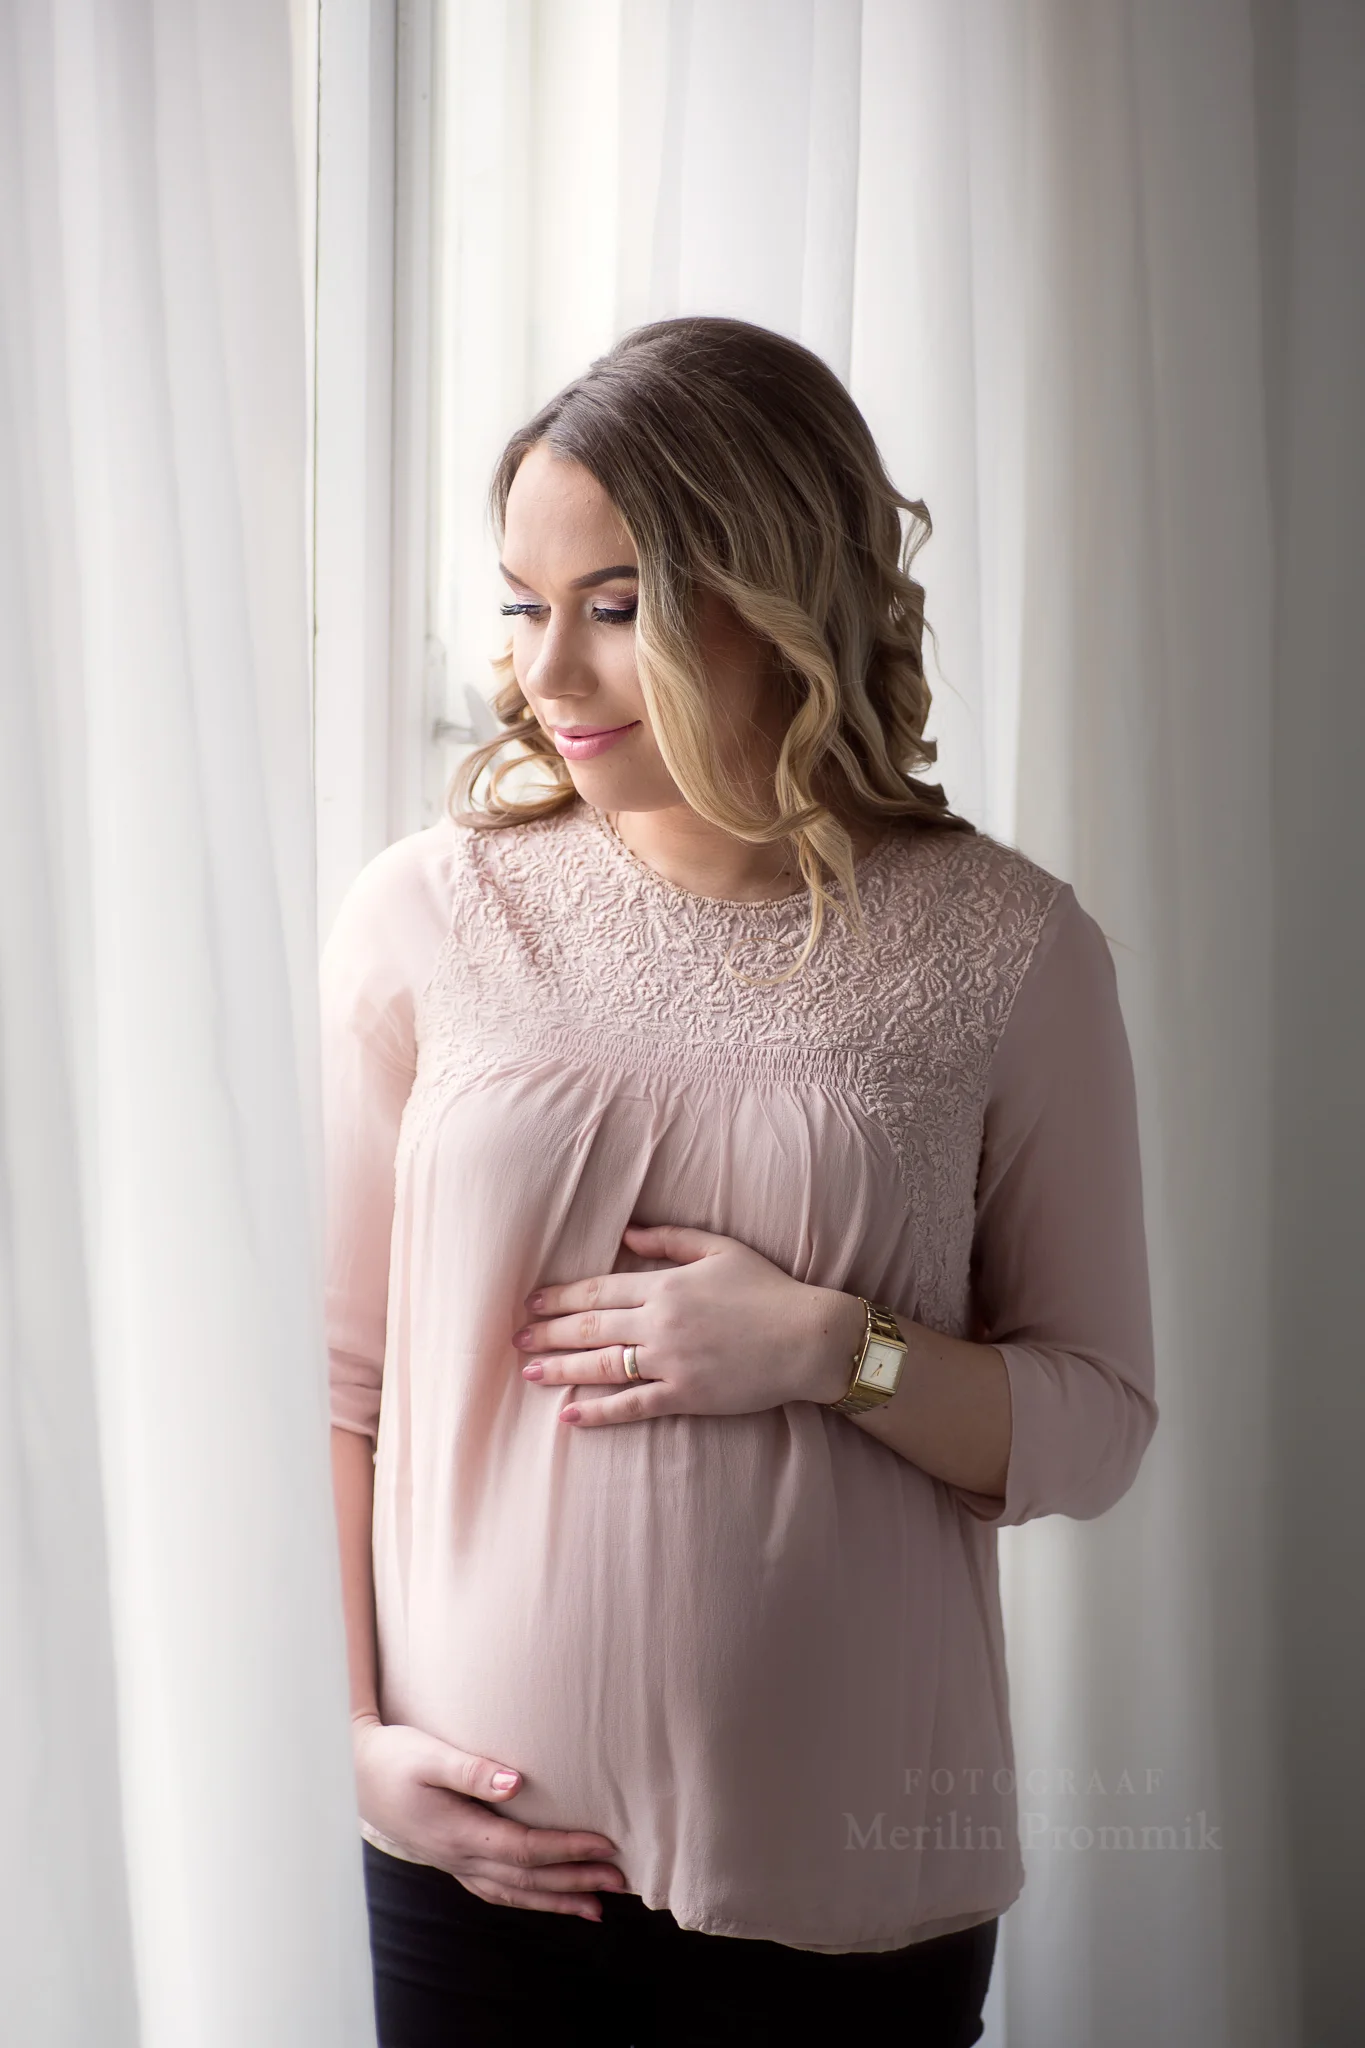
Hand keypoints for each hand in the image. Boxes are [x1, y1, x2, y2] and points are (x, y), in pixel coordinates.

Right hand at [352, 1716, 627, 1920]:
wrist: (354, 1772)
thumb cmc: (393, 1758)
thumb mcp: (428, 1754)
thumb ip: (472, 1770)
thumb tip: (516, 1782)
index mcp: (457, 1834)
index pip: (524, 1849)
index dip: (567, 1849)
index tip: (605, 1844)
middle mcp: (459, 1858)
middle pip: (527, 1878)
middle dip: (576, 1881)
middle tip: (621, 1880)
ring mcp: (454, 1864)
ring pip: (514, 1892)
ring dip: (558, 1899)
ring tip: (598, 1907)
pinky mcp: (453, 1859)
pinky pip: (498, 1889)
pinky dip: (528, 1897)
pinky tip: (546, 1897)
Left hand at [511, 1223, 863, 1428]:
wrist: (807, 1339)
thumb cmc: (768, 1289)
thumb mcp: (720, 1249)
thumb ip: (670, 1240)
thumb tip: (628, 1231)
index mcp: (666, 1285)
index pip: (598, 1289)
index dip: (561, 1297)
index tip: (532, 1302)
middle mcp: (659, 1323)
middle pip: (590, 1327)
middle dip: (548, 1332)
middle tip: (515, 1337)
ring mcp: (670, 1361)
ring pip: (601, 1366)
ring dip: (560, 1369)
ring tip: (529, 1371)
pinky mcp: (684, 1395)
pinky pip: (632, 1405)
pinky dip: (598, 1412)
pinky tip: (569, 1416)